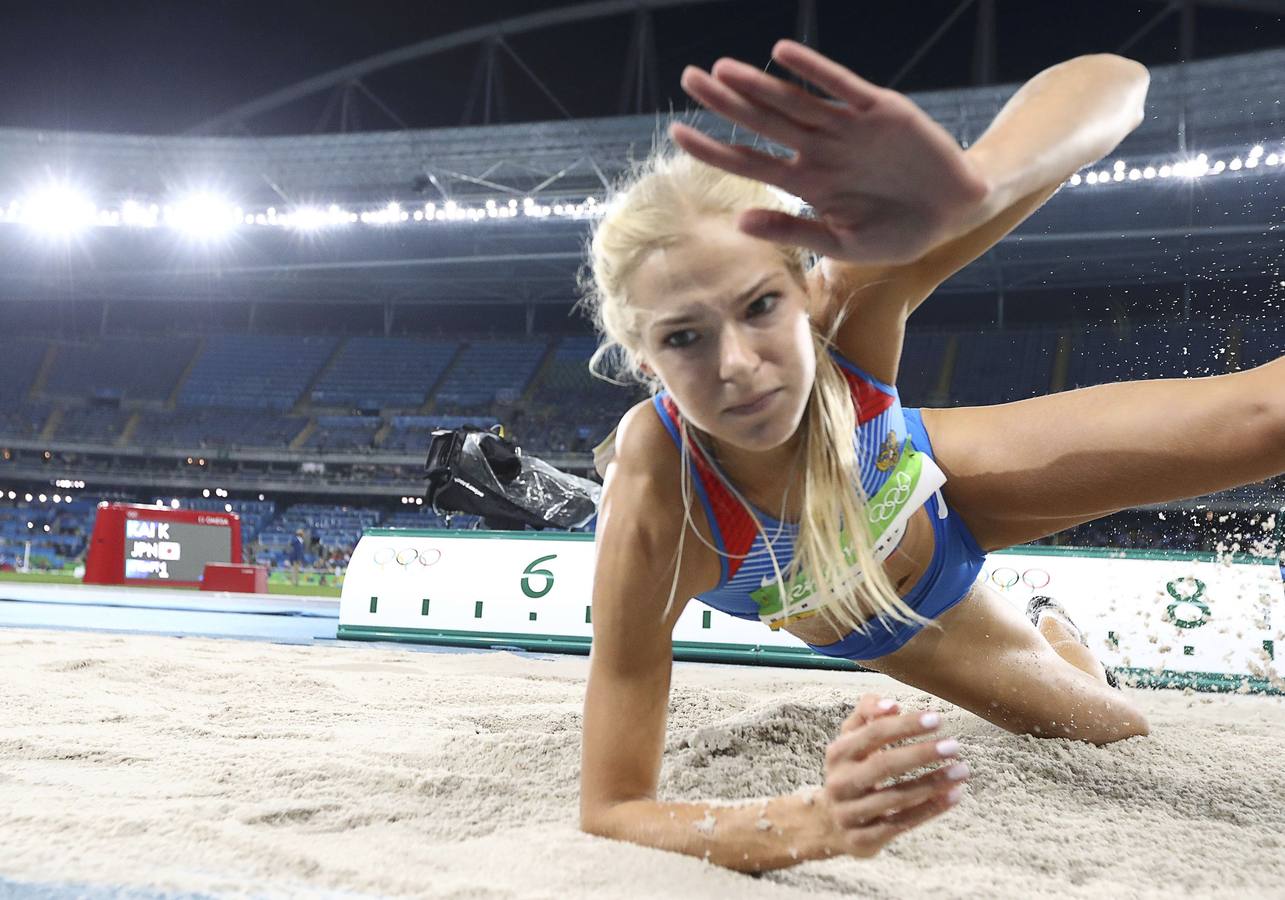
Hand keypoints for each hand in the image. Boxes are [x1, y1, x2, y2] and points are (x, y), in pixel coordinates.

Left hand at [672, 40, 992, 264]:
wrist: (955, 212)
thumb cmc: (897, 232)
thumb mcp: (842, 243)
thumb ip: (792, 231)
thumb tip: (739, 223)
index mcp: (807, 183)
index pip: (749, 162)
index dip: (713, 148)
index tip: (677, 133)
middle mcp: (819, 150)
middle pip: (762, 121)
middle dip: (725, 102)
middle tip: (688, 79)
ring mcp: (846, 128)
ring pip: (793, 101)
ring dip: (758, 84)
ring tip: (722, 69)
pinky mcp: (878, 110)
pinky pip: (839, 85)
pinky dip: (812, 70)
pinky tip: (783, 54)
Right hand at [819, 694, 967, 856]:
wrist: (828, 823)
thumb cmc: (851, 770)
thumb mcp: (851, 739)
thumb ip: (868, 714)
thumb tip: (892, 705)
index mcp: (838, 753)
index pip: (873, 733)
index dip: (905, 725)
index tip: (937, 719)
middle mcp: (840, 782)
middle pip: (883, 765)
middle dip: (921, 754)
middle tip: (954, 746)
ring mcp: (850, 813)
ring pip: (896, 798)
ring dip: (932, 784)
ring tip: (961, 770)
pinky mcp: (863, 839)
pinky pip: (901, 824)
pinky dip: (930, 810)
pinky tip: (953, 796)